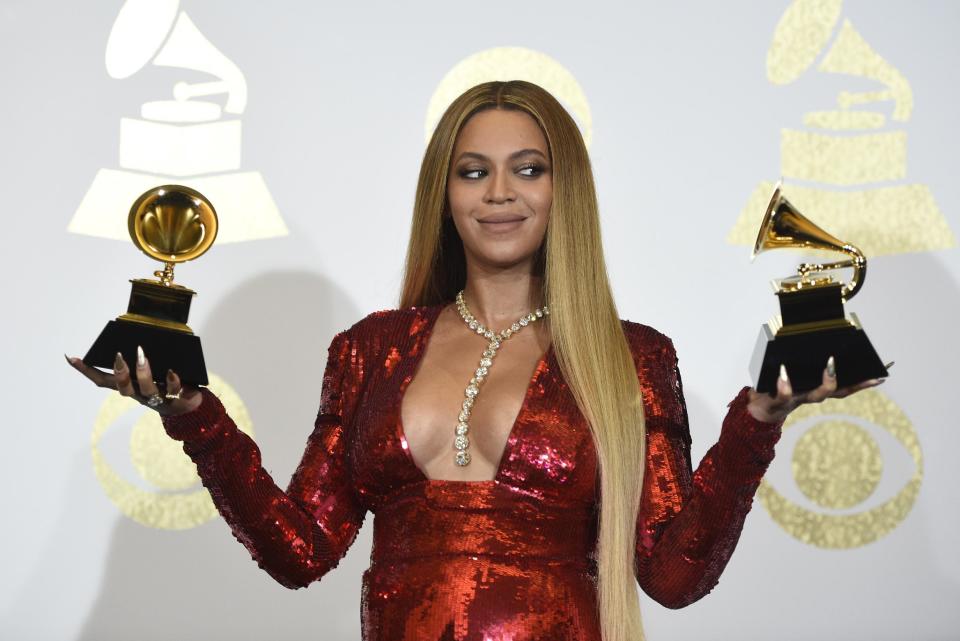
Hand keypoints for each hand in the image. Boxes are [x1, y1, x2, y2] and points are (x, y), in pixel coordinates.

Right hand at [65, 346, 202, 416]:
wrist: (189, 404)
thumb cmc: (165, 383)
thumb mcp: (151, 369)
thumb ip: (142, 357)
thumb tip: (135, 336)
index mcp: (129, 386)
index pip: (103, 380)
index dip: (87, 371)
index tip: (72, 357)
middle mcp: (139, 394)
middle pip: (123, 388)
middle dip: (119, 373)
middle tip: (119, 356)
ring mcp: (156, 399)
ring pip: (146, 390)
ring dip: (143, 373)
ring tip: (142, 357)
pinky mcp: (175, 400)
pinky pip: (173, 391)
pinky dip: (171, 381)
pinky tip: (172, 371)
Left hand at [746, 356, 885, 423]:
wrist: (758, 407)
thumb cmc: (779, 385)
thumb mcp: (795, 371)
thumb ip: (806, 357)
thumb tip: (820, 334)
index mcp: (818, 387)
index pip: (847, 385)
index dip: (865, 382)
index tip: (882, 375)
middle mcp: (812, 395)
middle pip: (839, 392)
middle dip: (858, 384)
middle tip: (871, 375)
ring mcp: (798, 398)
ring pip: (816, 395)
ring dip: (826, 382)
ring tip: (831, 366)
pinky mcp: (778, 400)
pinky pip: (783, 394)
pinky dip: (785, 385)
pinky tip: (784, 374)